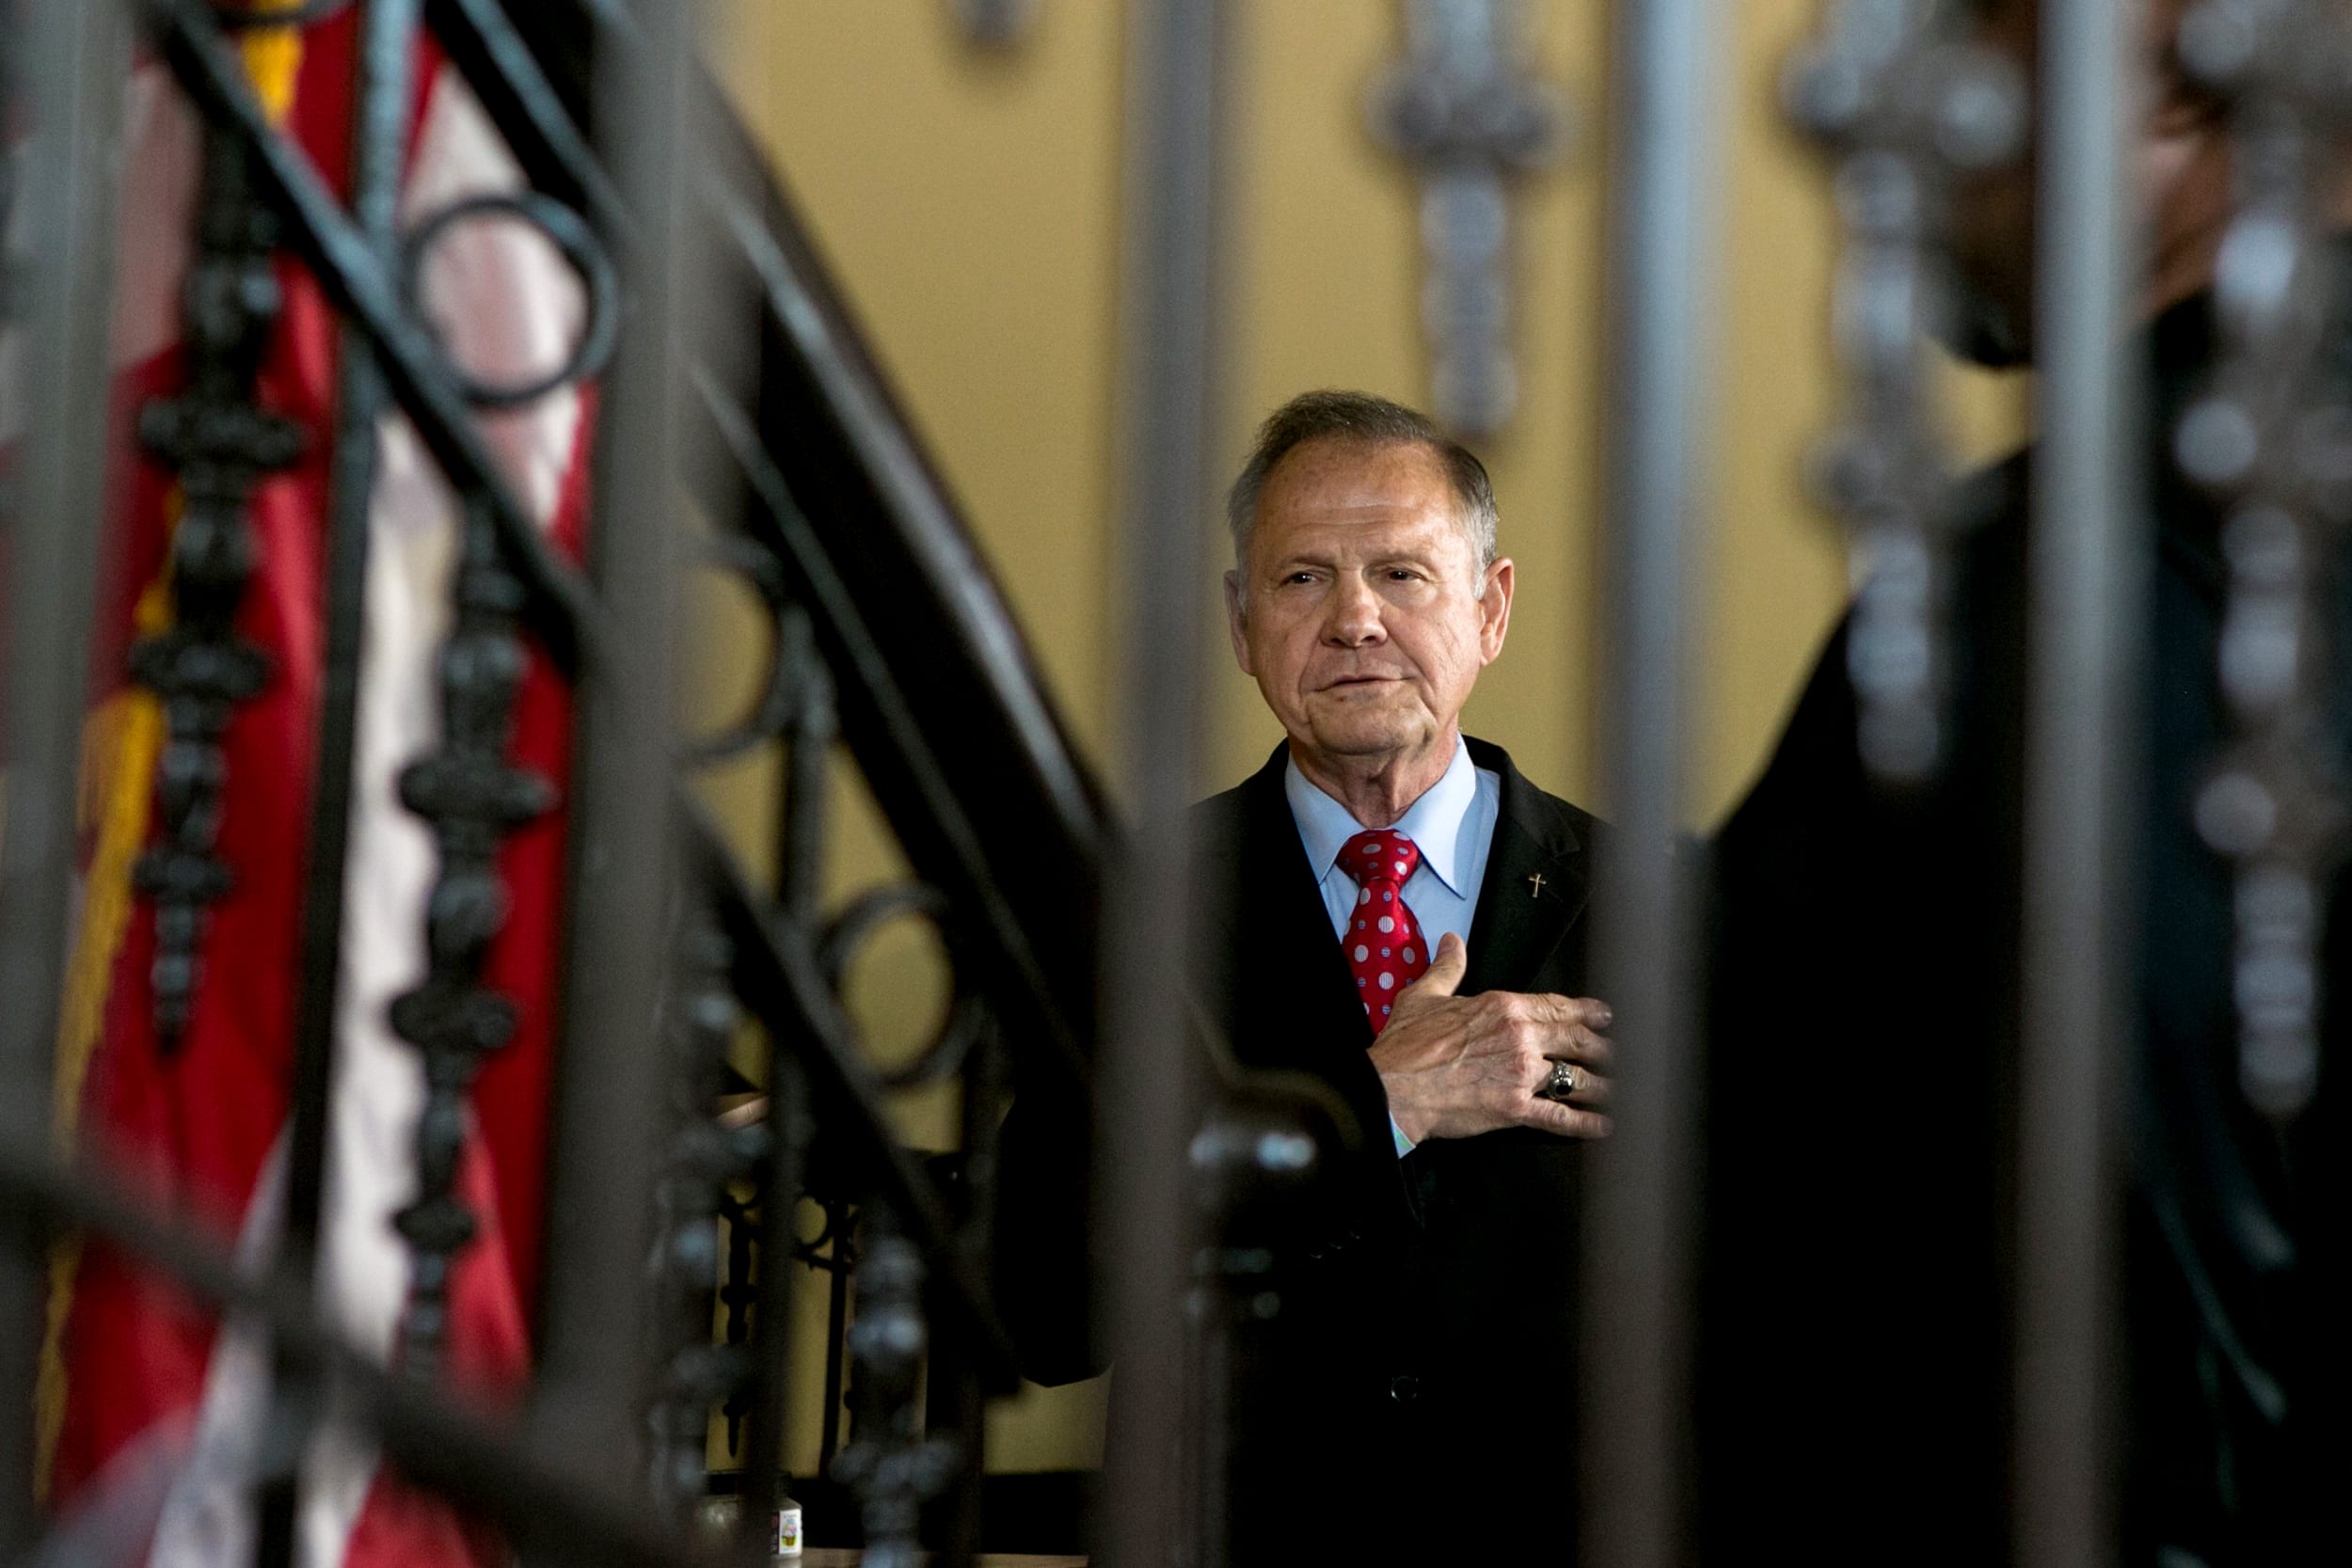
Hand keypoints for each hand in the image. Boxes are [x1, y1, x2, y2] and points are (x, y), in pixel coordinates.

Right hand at [1366, 932, 1612, 1143]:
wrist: (1393, 1089)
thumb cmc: (1405, 1047)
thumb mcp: (1424, 996)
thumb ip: (1447, 968)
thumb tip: (1453, 943)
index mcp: (1503, 1007)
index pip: (1557, 1006)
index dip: (1587, 1011)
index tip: (1604, 1016)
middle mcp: (1521, 1038)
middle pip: (1577, 1040)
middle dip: (1603, 1048)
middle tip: (1618, 1053)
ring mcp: (1523, 1074)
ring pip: (1577, 1078)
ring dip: (1602, 1086)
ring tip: (1617, 1091)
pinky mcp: (1517, 1109)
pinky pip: (1561, 1117)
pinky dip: (1585, 1123)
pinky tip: (1602, 1126)